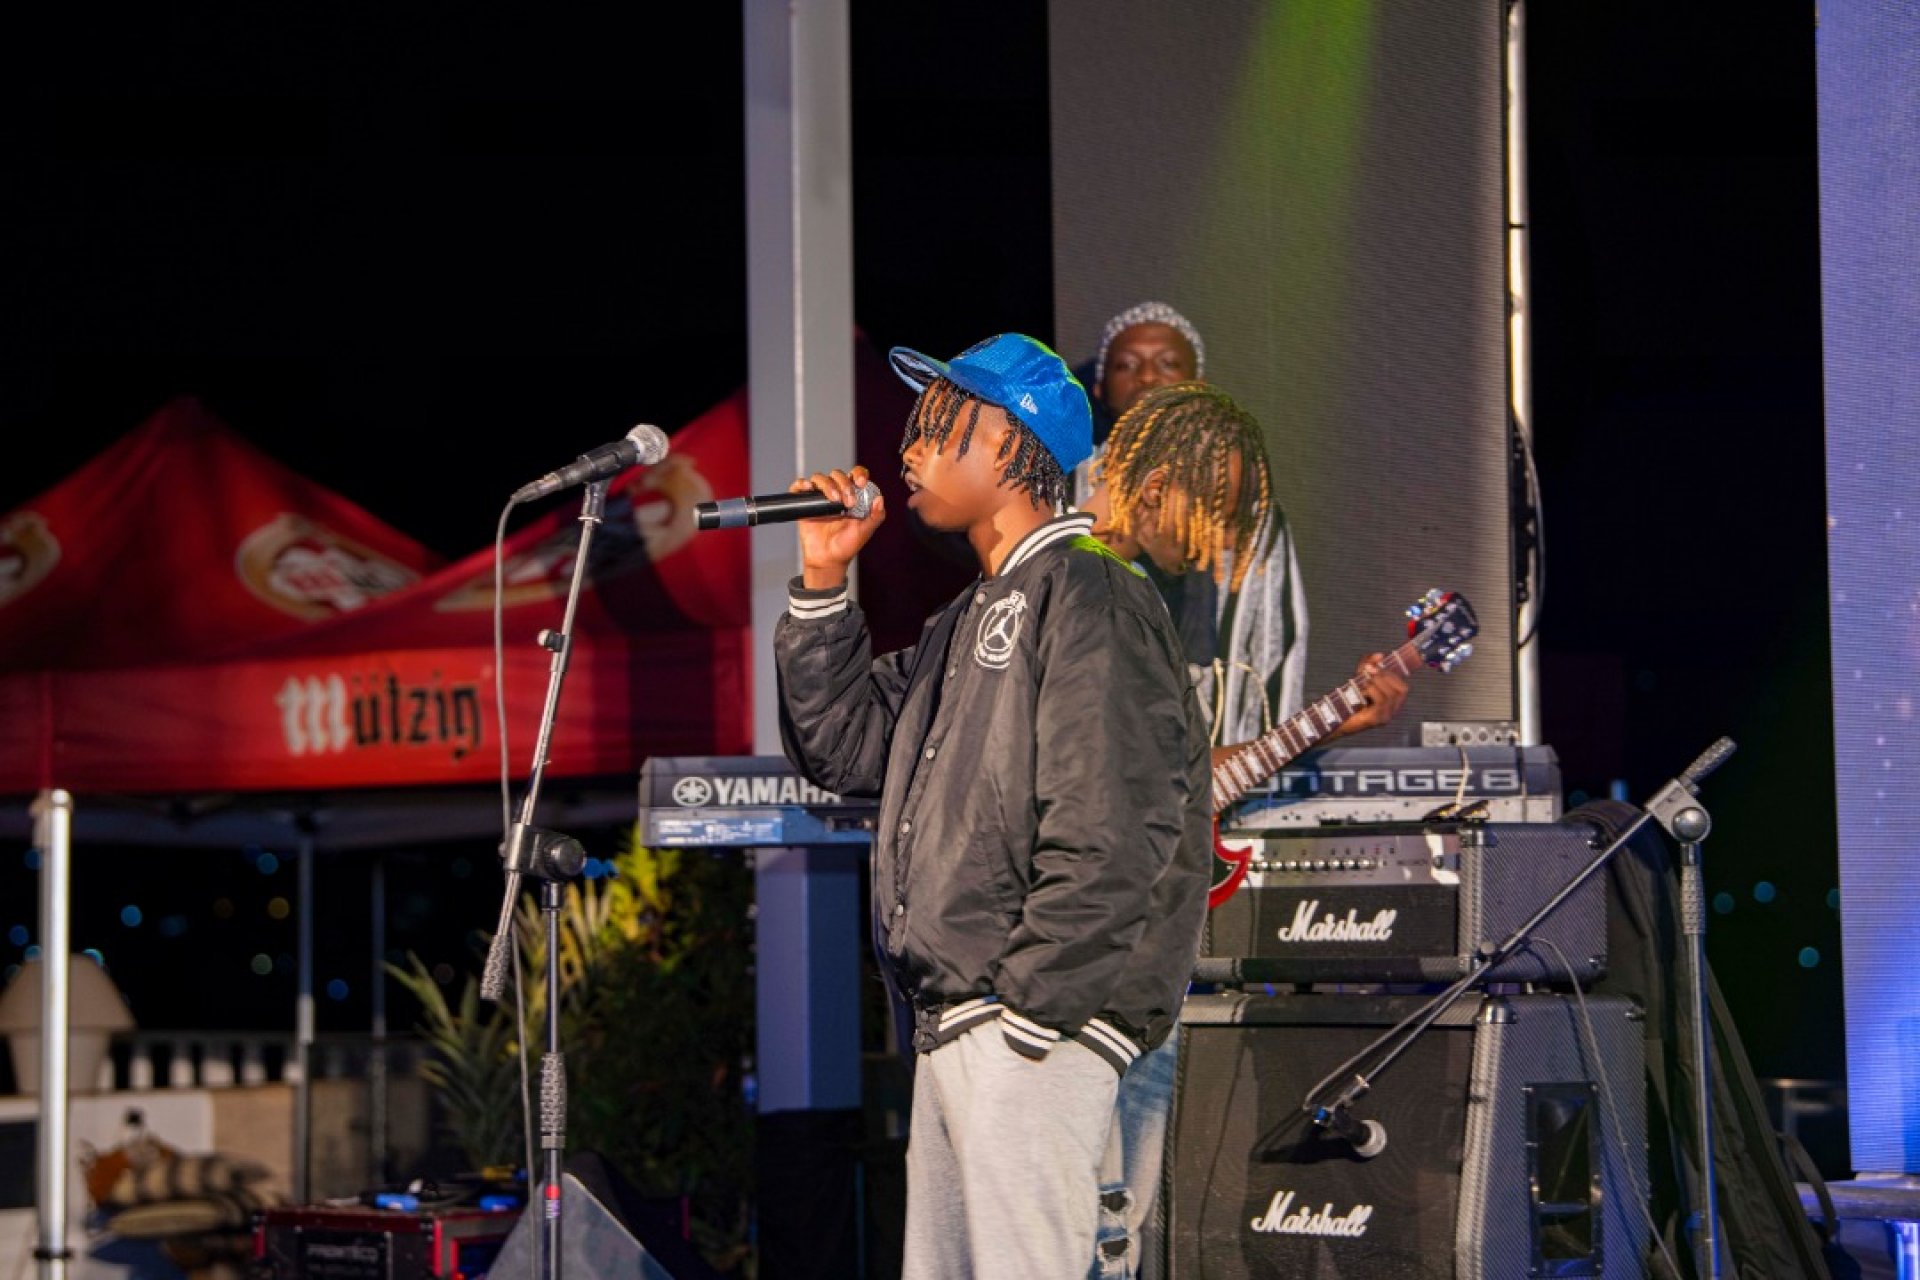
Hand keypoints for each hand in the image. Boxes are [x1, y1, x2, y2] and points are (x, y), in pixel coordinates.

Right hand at [795, 465, 885, 588]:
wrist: (828, 559)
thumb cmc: (847, 545)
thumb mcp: (865, 531)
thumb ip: (876, 516)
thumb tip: (880, 499)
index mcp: (852, 495)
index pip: (856, 475)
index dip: (859, 474)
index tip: (860, 483)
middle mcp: (836, 492)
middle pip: (837, 474)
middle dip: (844, 484)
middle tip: (848, 502)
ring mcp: (819, 497)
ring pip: (819, 478)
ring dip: (828, 485)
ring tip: (833, 501)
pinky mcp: (804, 503)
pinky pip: (799, 487)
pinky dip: (802, 483)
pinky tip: (808, 488)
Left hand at [1330, 652, 1408, 739]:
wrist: (1334, 719)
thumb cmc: (1349, 700)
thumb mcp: (1359, 679)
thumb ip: (1368, 665)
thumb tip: (1380, 655)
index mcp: (1392, 703)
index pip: (1403, 687)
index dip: (1392, 674)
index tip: (1377, 666)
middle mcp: (1392, 711)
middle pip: (1401, 690)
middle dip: (1385, 676)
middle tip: (1370, 670)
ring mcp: (1385, 717)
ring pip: (1390, 695)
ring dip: (1377, 682)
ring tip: (1364, 680)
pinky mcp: (1375, 720)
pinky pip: (1380, 702)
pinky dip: (1372, 691)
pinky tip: (1362, 689)